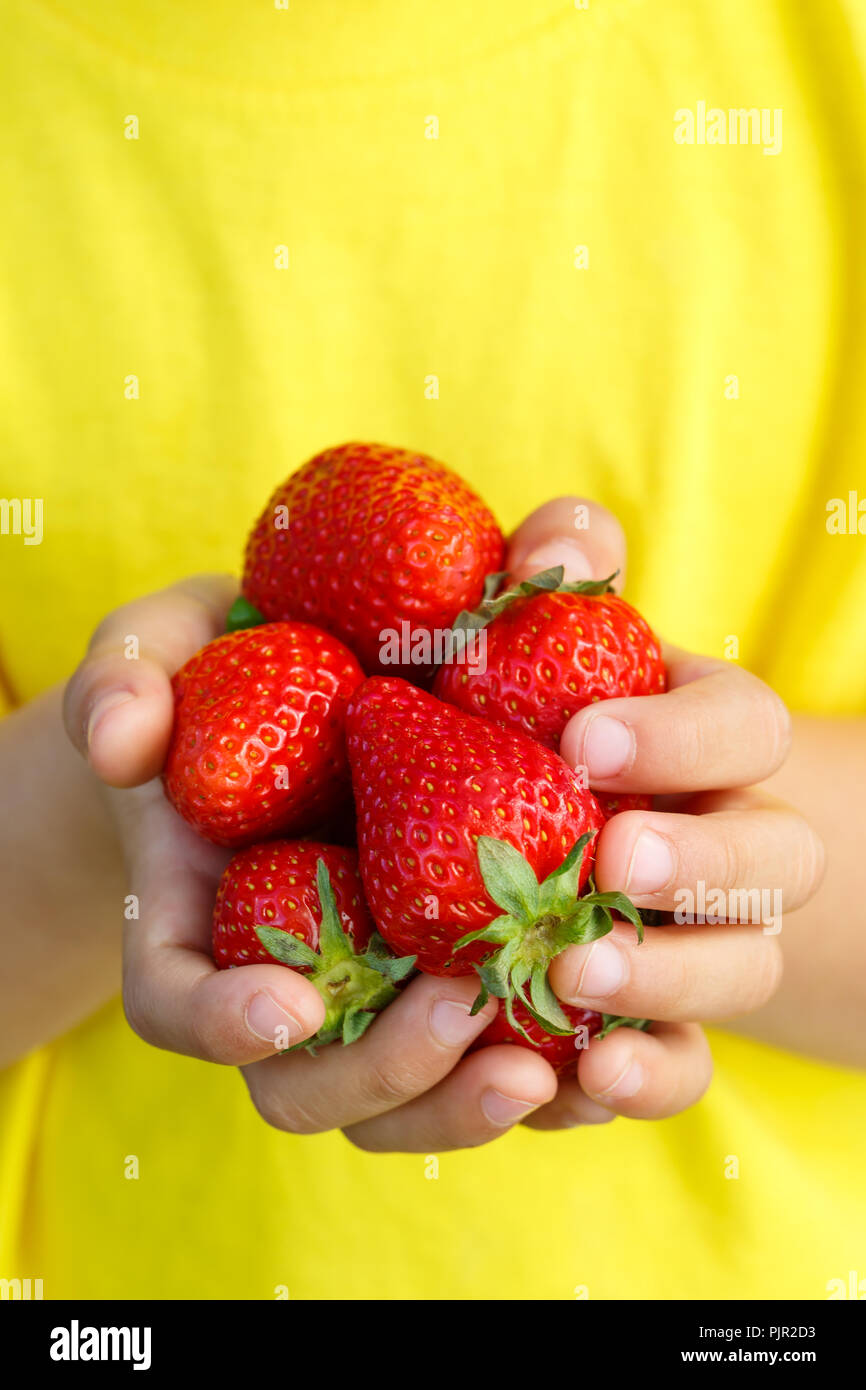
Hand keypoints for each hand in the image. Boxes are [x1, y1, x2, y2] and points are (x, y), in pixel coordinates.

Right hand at [63, 578, 566, 1151]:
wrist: (326, 673)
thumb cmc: (226, 664)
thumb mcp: (164, 648)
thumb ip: (127, 677)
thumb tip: (123, 741)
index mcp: (200, 911)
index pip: (177, 1001)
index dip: (220, 1022)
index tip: (290, 1002)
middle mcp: (285, 975)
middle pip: (305, 1085)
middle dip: (380, 1072)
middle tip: (463, 1012)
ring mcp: (374, 992)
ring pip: (404, 1106)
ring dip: (465, 1103)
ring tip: (548, 1061)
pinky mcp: (463, 977)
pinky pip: (498, 1063)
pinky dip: (555, 1082)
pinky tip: (622, 1047)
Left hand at [504, 498, 824, 1128]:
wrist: (545, 829)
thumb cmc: (543, 714)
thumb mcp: (550, 640)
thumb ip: (558, 572)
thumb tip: (556, 541)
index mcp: (716, 738)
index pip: (743, 726)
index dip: (681, 738)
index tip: (583, 738)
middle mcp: (739, 842)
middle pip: (778, 860)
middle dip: (703, 863)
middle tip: (612, 861)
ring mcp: (713, 941)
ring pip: (742, 970)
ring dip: (672, 980)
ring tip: (578, 973)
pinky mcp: (663, 1026)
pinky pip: (684, 1068)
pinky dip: (646, 1079)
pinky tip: (584, 1076)